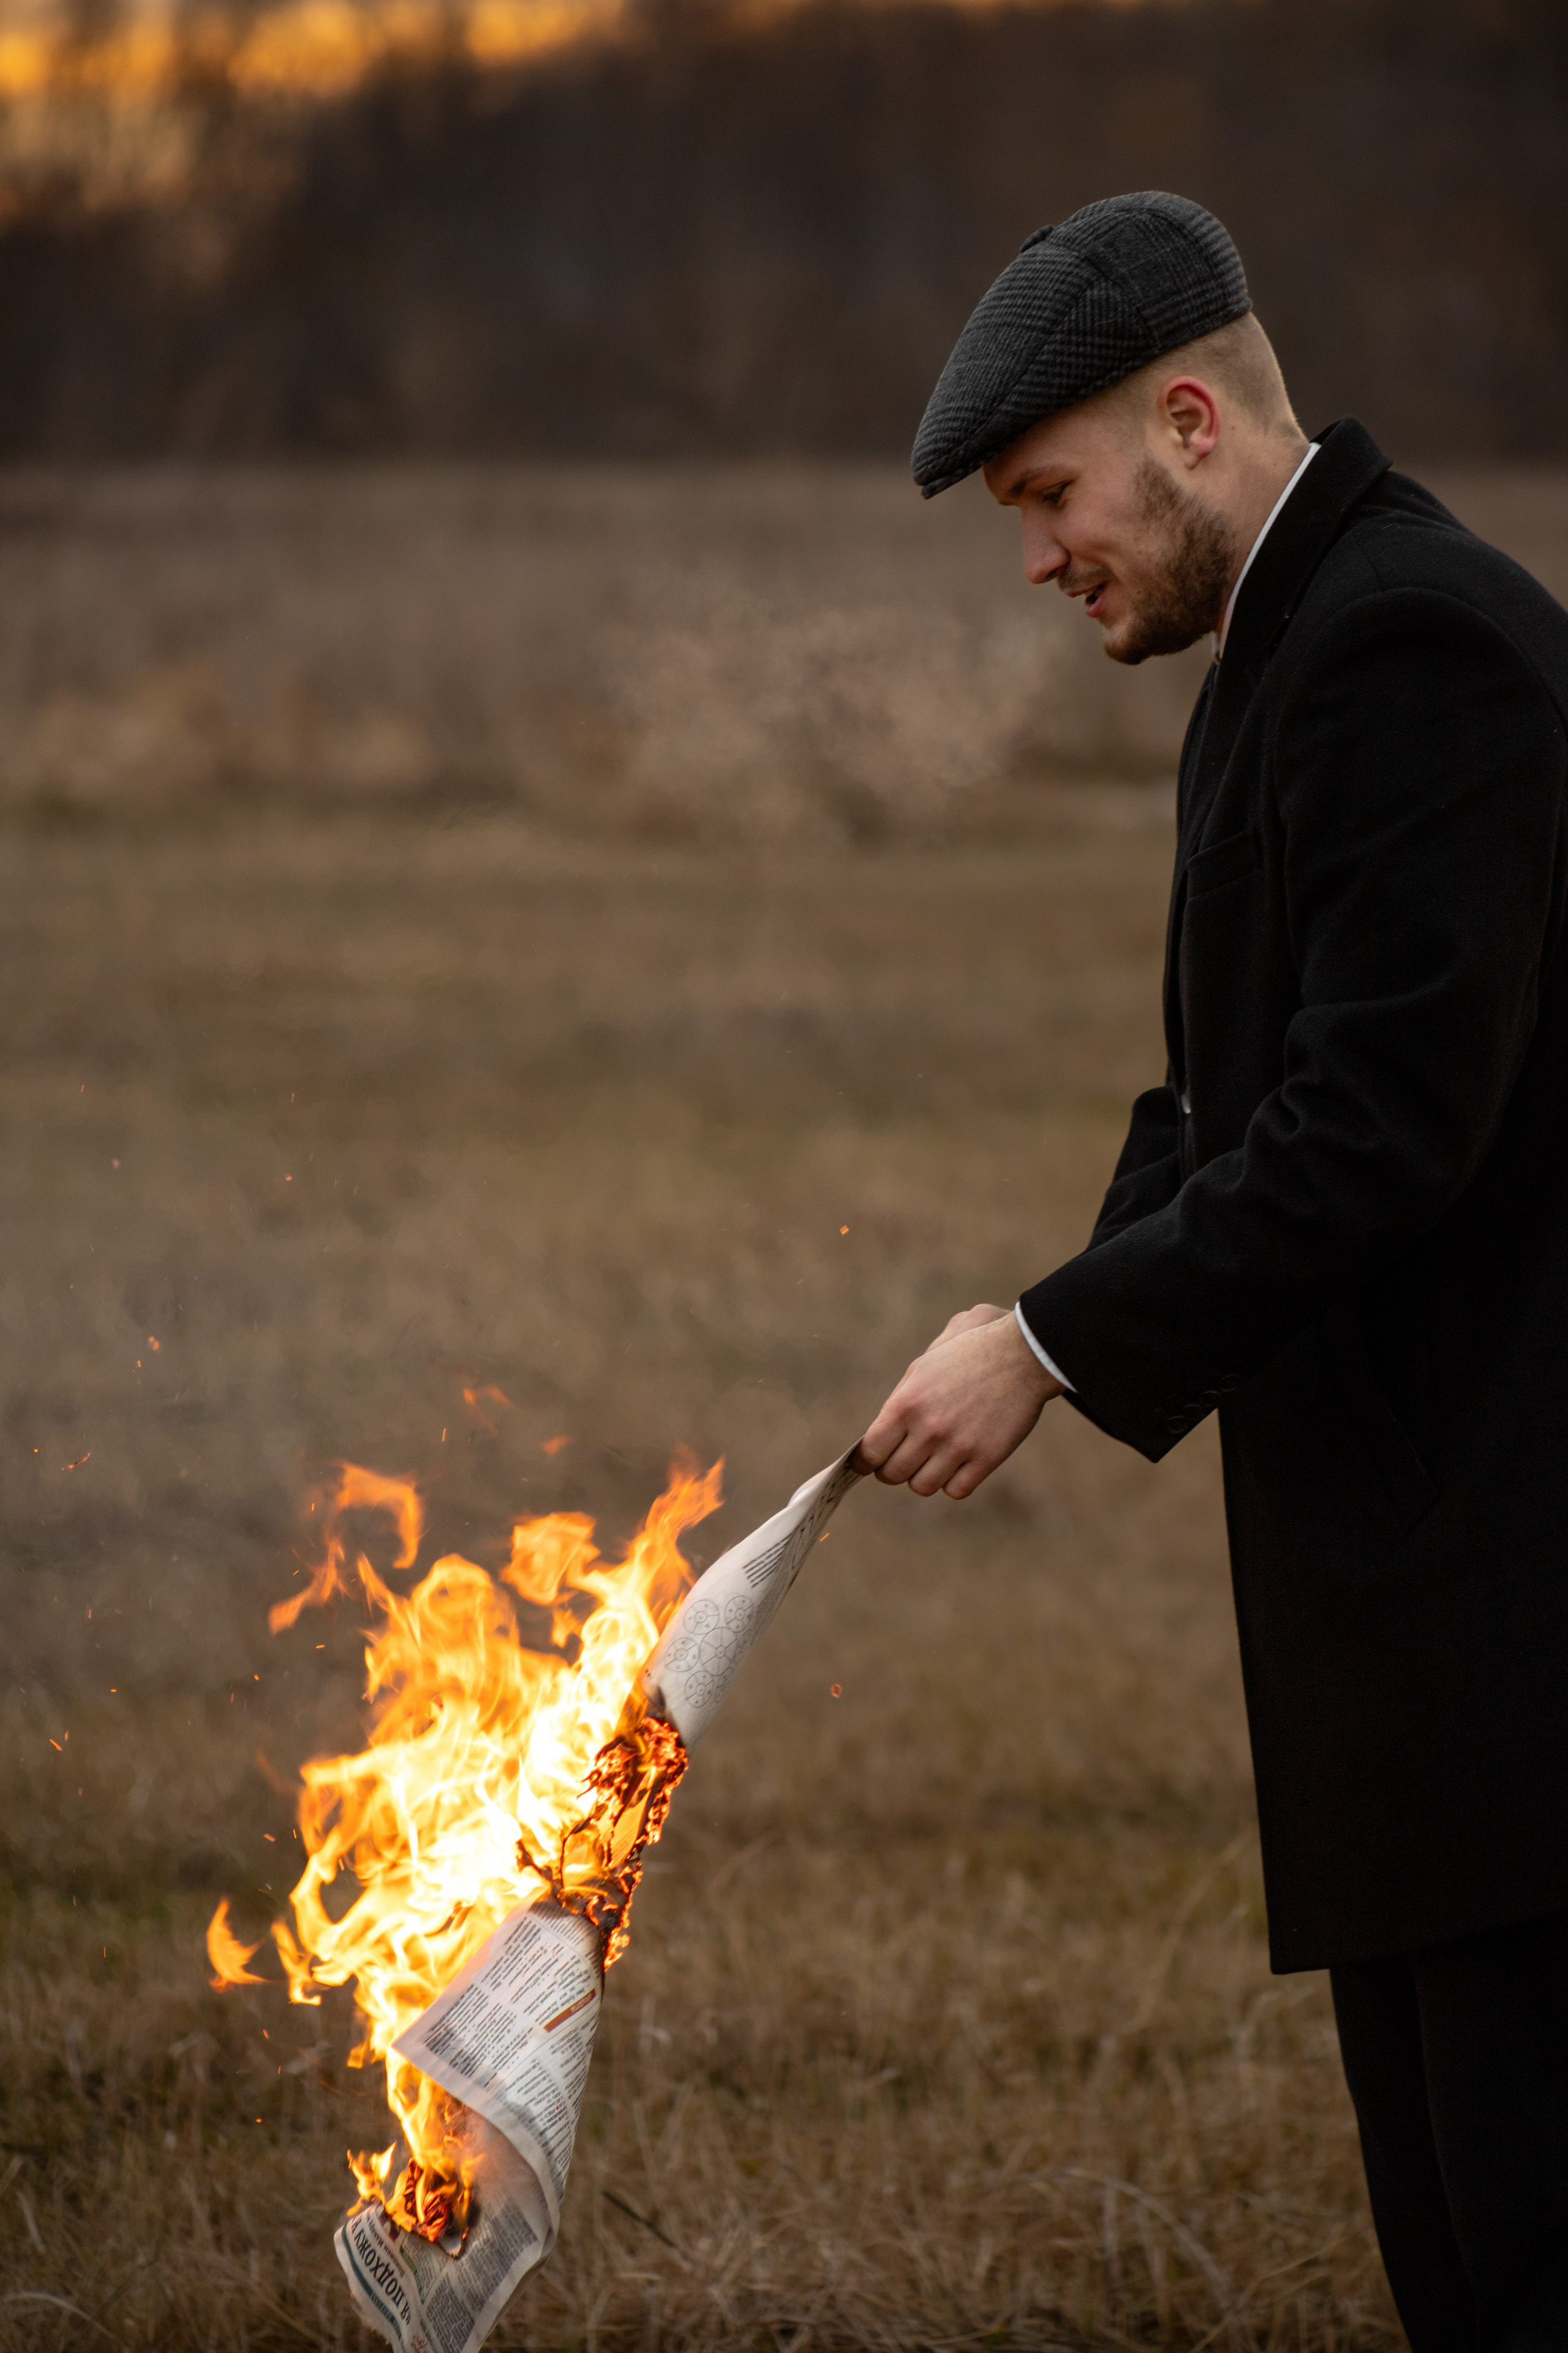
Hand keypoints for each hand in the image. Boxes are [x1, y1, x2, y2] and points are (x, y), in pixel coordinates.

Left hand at [855, 1304, 1061, 1499]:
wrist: (1022, 1354)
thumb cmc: (970, 1353)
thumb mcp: (923, 1365)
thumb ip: (900, 1400)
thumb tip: (880, 1434)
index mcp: (906, 1402)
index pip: (870, 1451)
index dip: (866, 1462)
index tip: (868, 1464)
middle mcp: (928, 1427)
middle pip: (893, 1474)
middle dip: (893, 1471)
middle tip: (902, 1463)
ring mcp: (958, 1446)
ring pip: (922, 1486)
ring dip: (923, 1477)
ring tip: (932, 1462)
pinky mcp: (986, 1458)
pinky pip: (956, 1491)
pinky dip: (953, 1483)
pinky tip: (958, 1466)